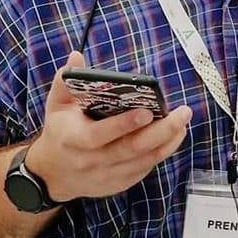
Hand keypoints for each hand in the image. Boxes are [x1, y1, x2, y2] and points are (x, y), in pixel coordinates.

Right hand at [24, 51, 191, 202]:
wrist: (53, 174)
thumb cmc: (60, 132)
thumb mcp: (56, 106)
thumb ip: (66, 81)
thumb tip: (76, 55)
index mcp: (73, 140)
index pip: (99, 135)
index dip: (124, 125)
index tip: (147, 111)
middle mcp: (91, 161)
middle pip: (131, 149)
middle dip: (161, 131)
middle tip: (183, 112)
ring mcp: (106, 175)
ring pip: (143, 160)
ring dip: (168, 141)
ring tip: (184, 121)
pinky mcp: (119, 183)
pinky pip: (144, 168)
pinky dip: (162, 152)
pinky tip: (175, 135)